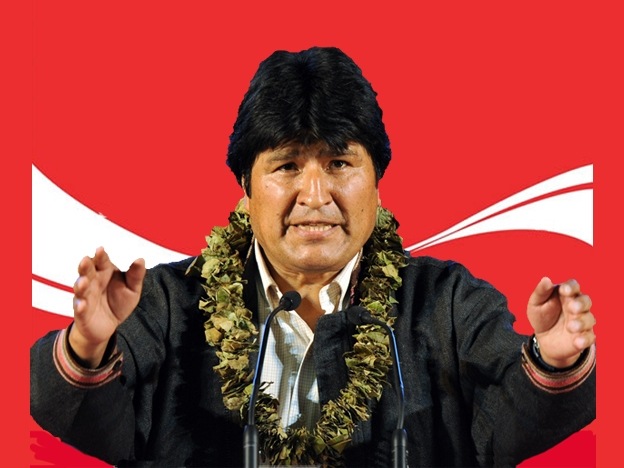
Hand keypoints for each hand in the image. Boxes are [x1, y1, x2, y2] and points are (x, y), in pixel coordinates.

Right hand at [70, 247, 145, 366]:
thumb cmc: (119, 302)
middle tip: (86, 260)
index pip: (102, 262)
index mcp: (104, 272)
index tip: (100, 250)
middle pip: (87, 272)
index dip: (100, 256)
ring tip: (84, 282)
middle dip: (85, 266)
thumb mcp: (132, 289)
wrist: (109, 326)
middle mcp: (92, 282)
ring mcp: (85, 297)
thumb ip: (135, 275)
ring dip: (81, 285)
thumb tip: (140, 259)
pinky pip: (79, 309)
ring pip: (81, 289)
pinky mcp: (82, 313)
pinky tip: (82, 304)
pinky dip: (80, 306)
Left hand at [527, 277, 595, 367]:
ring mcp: (583, 321)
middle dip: (581, 304)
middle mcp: (578, 306)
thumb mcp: (536, 303)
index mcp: (566, 294)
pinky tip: (577, 341)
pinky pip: (589, 337)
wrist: (544, 339)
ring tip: (570, 327)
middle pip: (586, 301)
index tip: (564, 290)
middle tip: (572, 308)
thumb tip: (546, 279)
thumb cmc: (541, 316)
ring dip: (581, 322)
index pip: (573, 286)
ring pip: (589, 319)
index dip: (571, 287)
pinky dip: (584, 339)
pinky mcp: (584, 337)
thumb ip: (541, 292)